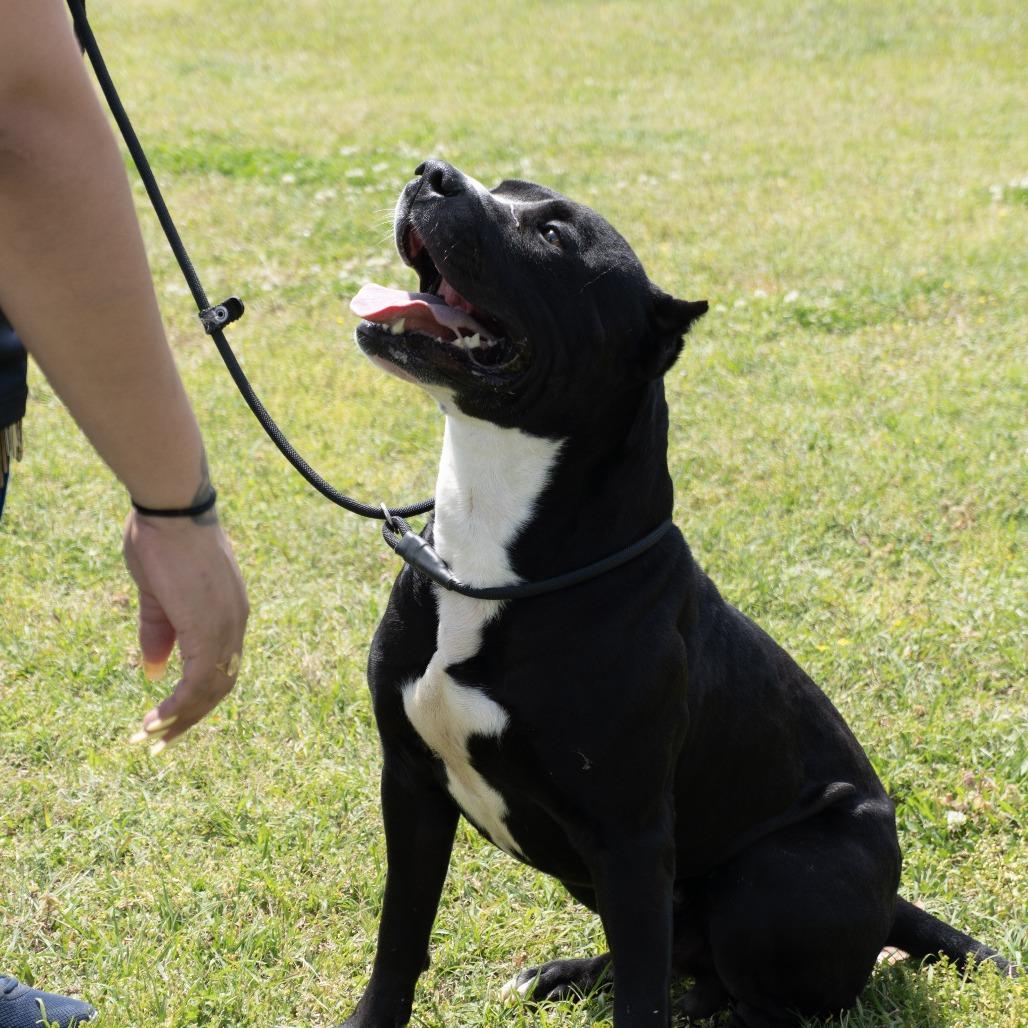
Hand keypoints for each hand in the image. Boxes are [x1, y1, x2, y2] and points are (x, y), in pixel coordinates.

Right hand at [122, 509, 247, 750]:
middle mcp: (236, 623)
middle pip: (222, 685)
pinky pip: (198, 679)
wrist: (173, 511)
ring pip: (212, 688)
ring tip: (151, 735)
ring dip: (182, 717)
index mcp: (230, 613)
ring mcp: (226, 626)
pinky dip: (179, 704)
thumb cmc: (163, 543)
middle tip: (160, 740)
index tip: (172, 716)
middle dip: (191, 716)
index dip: (199, 696)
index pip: (223, 667)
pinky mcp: (208, 627)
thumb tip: (156, 672)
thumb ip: (160, 633)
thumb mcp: (159, 596)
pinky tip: (156, 719)